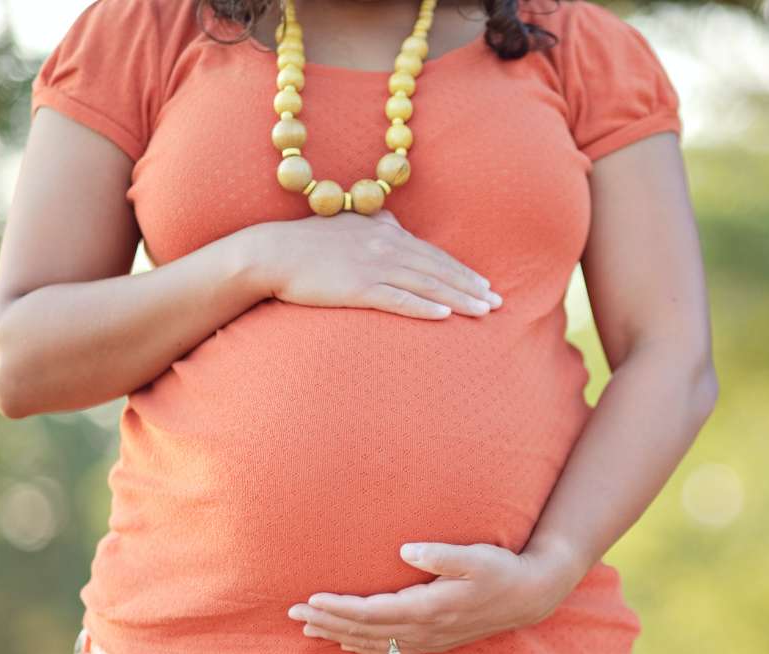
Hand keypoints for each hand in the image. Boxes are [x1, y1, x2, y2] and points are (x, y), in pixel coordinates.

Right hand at [250, 209, 502, 319]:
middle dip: (470, 285)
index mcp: (385, 231)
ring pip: (426, 283)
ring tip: (483, 311)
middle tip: (497, 301)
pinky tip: (445, 316)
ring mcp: (373, 266)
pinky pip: (399, 299)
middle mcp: (386, 245)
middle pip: (438, 268)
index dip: (461, 270)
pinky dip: (424, 306)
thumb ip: (374, 223)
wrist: (271, 253)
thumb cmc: (305, 242)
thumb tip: (393, 223)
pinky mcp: (359, 287)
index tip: (484, 283)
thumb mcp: (346, 223)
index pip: (432, 253)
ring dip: (459, 297)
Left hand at [285, 541, 588, 653]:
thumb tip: (407, 549)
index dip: (338, 608)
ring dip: (339, 636)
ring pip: (374, 644)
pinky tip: (347, 644)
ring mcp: (428, 639)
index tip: (309, 600)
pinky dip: (362, 648)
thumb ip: (441, 554)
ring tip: (308, 627)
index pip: (371, 613)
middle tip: (293, 612)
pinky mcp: (433, 640)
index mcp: (428, 607)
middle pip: (364, 631)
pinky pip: (390, 651)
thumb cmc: (502, 570)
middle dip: (327, 622)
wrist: (528, 597)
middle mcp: (424, 629)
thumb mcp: (476, 556)